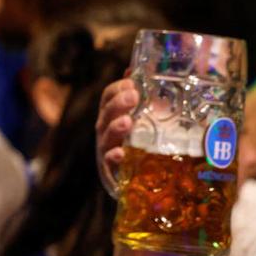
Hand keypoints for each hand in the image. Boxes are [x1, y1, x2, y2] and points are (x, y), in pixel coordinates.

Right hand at [96, 76, 137, 196]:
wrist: (144, 186)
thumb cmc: (146, 146)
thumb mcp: (150, 120)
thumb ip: (146, 97)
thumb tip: (136, 68)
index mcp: (113, 116)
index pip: (108, 97)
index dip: (117, 88)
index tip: (132, 83)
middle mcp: (106, 131)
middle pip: (106, 113)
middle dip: (118, 103)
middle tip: (133, 96)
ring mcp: (106, 150)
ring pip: (106, 135)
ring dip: (115, 127)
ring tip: (128, 122)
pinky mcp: (112, 172)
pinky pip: (109, 163)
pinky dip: (113, 157)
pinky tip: (121, 153)